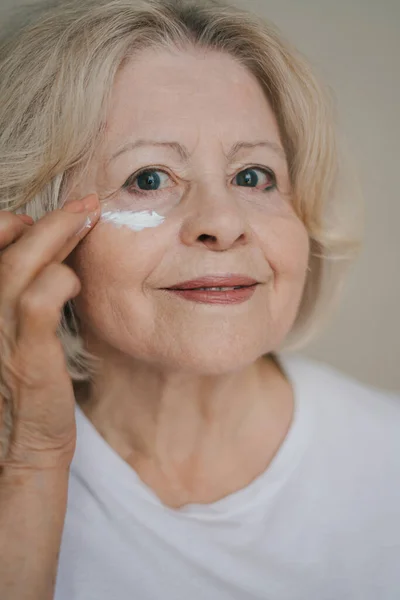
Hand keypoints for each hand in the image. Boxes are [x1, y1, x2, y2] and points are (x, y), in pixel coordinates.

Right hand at [0, 194, 99, 471]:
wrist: (21, 448)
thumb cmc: (25, 391)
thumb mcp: (16, 338)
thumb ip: (26, 299)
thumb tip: (53, 261)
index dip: (13, 226)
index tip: (48, 217)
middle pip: (7, 251)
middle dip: (48, 220)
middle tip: (85, 203)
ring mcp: (0, 336)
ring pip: (20, 267)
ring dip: (57, 235)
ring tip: (89, 217)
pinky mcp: (27, 359)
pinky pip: (37, 306)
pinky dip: (56, 282)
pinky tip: (74, 277)